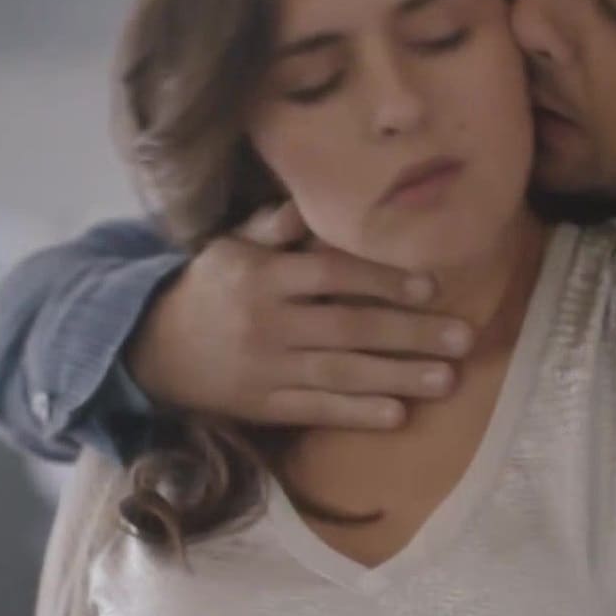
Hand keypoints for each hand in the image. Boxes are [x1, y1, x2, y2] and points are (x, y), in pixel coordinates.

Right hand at [126, 202, 474, 428]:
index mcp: (262, 275)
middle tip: (464, 338)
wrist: (150, 349)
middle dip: (410, 334)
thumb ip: (276, 226)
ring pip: (340, 374)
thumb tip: (316, 200)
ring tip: (447, 379)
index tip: (431, 288)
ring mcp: (265, 368)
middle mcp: (266, 322)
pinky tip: (398, 415)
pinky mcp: (261, 406)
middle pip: (348, 328)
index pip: (331, 275)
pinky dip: (356, 414)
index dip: (382, 280)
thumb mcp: (231, 246)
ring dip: (397, 376)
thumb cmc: (208, 288)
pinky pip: (315, 410)